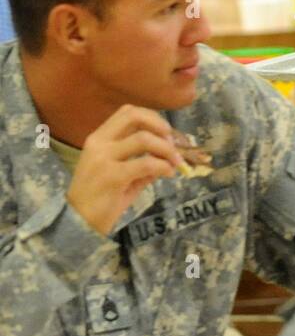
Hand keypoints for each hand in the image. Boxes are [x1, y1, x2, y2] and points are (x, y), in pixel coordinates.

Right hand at [66, 105, 183, 236]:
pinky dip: (163, 166)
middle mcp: (99, 143)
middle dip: (160, 126)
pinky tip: (168, 174)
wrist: (79, 223)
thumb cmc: (99, 199)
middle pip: (134, 116)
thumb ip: (141, 161)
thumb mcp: (119, 173)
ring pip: (143, 139)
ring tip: (175, 162)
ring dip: (166, 149)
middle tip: (173, 142)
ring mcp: (103, 158)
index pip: (127, 112)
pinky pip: (146, 163)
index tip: (166, 132)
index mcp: (98, 138)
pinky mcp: (112, 176)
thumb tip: (169, 155)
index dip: (152, 118)